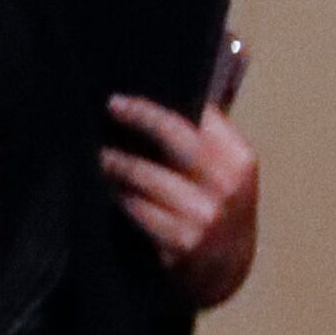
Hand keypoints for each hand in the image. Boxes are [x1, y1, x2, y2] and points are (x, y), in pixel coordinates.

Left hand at [102, 97, 259, 308]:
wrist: (223, 272)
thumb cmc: (215, 209)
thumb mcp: (223, 169)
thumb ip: (206, 128)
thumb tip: (211, 62)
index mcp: (239, 157)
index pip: (200, 115)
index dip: (158, 104)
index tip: (123, 96)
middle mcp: (228, 184)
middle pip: (176, 138)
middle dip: (139, 119)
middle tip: (109, 107)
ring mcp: (206, 216)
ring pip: (148, 178)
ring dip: (116, 164)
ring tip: (96, 154)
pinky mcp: (184, 244)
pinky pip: (139, 212)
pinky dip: (119, 199)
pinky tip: (105, 191)